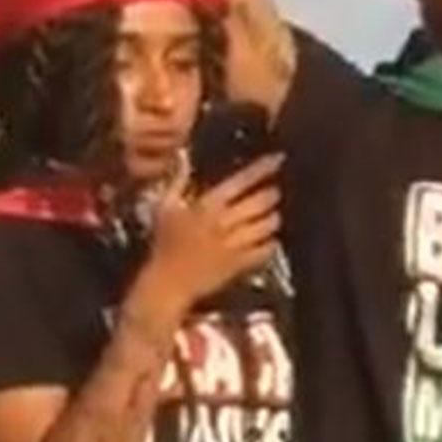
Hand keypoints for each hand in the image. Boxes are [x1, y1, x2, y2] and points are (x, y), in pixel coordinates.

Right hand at [142, 153, 282, 308]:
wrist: (167, 284)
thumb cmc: (164, 244)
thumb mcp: (164, 209)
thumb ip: (176, 182)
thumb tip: (183, 160)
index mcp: (206, 206)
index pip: (240, 181)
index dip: (262, 168)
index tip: (278, 158)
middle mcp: (224, 222)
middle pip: (262, 201)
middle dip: (271, 195)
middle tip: (273, 193)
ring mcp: (234, 243)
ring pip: (269, 224)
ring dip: (272, 218)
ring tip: (270, 216)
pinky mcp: (240, 263)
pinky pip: (268, 248)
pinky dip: (271, 243)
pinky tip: (267, 241)